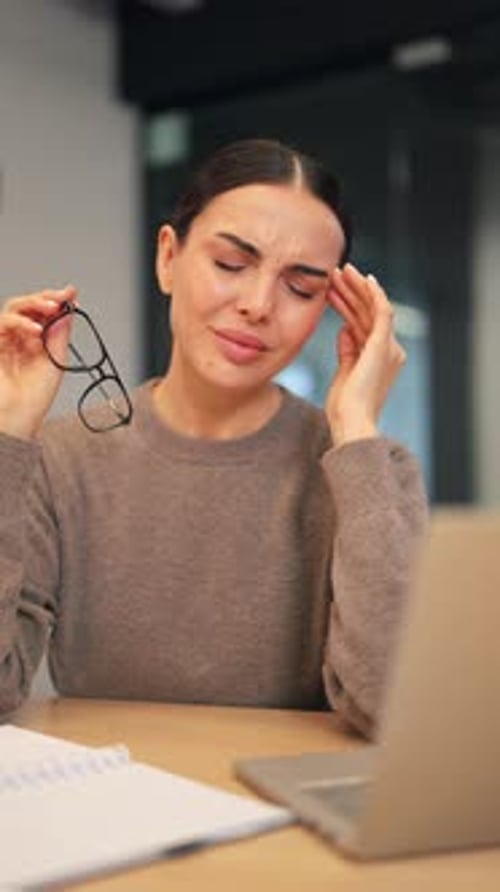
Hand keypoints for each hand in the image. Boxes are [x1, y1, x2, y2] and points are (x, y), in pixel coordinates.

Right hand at [0, 286, 76, 438]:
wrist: (18, 417)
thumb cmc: (34, 397)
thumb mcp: (55, 360)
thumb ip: (59, 333)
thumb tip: (68, 309)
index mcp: (36, 340)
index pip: (44, 313)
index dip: (56, 300)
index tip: (71, 294)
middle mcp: (19, 337)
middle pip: (27, 305)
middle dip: (46, 297)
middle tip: (61, 298)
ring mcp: (5, 339)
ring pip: (13, 307)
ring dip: (34, 304)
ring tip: (51, 309)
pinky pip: (3, 323)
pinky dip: (20, 323)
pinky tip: (36, 330)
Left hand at [325, 263, 405, 446]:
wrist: (351, 421)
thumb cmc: (344, 406)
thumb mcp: (344, 371)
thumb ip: (348, 349)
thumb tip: (345, 329)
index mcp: (380, 358)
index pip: (363, 323)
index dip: (348, 304)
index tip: (331, 290)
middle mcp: (389, 350)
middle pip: (368, 313)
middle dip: (351, 291)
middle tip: (335, 273)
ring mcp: (388, 347)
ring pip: (373, 308)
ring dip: (356, 287)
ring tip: (340, 271)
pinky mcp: (384, 345)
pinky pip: (382, 312)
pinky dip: (375, 294)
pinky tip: (365, 279)